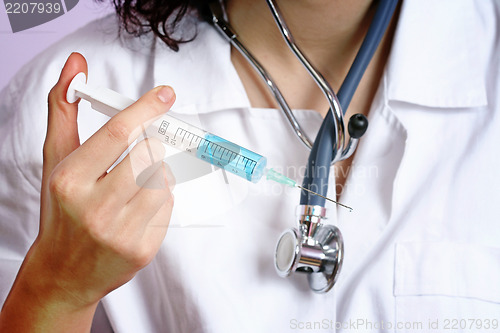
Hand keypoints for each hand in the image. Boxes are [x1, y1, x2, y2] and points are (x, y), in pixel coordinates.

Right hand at [0, 53, 175, 331]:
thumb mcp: (56, 160)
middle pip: (149, 154)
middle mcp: (95, 209)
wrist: (63, 272)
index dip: (146, 108)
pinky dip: (162, 198)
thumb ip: (64, 110)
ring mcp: (121, 233)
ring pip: (164, 179)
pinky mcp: (143, 250)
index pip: (118, 133)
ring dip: (158, 171)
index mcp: (70, 181)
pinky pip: (170, 206)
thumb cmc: (61, 211)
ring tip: (136, 181)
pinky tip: (139, 206)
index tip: (166, 94)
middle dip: (151, 145)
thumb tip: (76, 64)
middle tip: (141, 149)